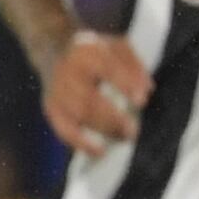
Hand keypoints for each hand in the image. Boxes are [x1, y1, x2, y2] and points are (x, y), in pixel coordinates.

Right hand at [42, 31, 151, 156]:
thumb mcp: (118, 46)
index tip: (141, 101)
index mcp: (86, 51)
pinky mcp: (51, 106)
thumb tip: (146, 90)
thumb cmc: (96, 51)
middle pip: (88, 98)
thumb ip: (134, 64)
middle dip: (113, 117)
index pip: (106, 68)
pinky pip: (63, 128)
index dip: (124, 84)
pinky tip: (100, 152)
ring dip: (104, 129)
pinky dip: (80, 143)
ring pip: (78, 115)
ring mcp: (57, 90)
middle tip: (133, 130)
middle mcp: (67, 71)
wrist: (55, 48)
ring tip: (126, 137)